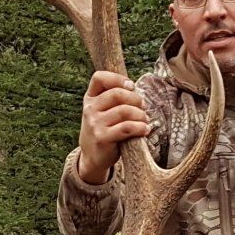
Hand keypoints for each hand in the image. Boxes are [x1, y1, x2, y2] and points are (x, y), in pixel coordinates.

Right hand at [77, 69, 149, 184]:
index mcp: (90, 98)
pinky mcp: (102, 138)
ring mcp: (95, 124)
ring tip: (144, 120)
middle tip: (143, 107)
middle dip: (135, 99)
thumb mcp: (102, 111)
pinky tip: (145, 130)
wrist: (92, 157)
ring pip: (124, 111)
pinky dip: (140, 127)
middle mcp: (89, 109)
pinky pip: (126, 127)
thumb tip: (137, 90)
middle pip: (117, 94)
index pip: (99, 78)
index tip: (131, 87)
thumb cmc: (104, 130)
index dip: (117, 79)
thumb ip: (114, 99)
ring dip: (140, 115)